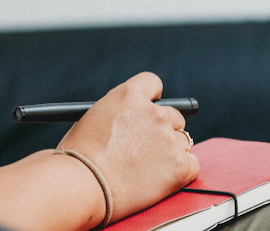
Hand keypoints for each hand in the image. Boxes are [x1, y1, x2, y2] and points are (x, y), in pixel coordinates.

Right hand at [58, 72, 200, 220]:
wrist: (81, 186)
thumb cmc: (77, 158)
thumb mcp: (92, 119)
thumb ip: (116, 115)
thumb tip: (127, 122)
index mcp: (129, 95)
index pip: (153, 84)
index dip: (152, 99)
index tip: (150, 110)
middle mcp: (154, 112)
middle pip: (173, 116)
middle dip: (162, 131)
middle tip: (146, 150)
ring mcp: (169, 138)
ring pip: (182, 141)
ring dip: (170, 152)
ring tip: (146, 170)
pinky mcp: (180, 165)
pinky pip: (192, 164)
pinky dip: (180, 173)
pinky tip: (160, 180)